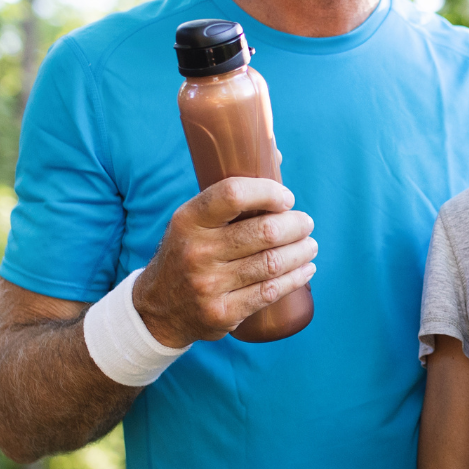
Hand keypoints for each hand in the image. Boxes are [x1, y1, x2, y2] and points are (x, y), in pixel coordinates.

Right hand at [133, 177, 317, 347]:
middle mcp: (197, 251)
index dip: (268, 192)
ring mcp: (209, 285)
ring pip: (272, 263)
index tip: (286, 198)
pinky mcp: (222, 313)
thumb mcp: (193, 221)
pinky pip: (270, 292)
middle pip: (264, 232)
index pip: (233, 194)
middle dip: (296, 225)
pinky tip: (306, 269)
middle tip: (306, 224)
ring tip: (311, 245)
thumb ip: (230, 194)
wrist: (158, 309)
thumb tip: (276, 154)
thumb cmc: (187, 253)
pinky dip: (296, 278)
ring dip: (301, 252)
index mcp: (188, 220)